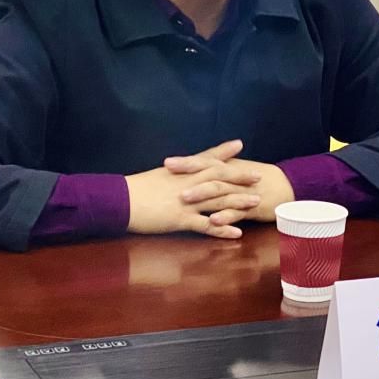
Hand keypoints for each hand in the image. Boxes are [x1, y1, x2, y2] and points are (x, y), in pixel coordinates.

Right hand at [125, 140, 263, 238]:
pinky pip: (206, 225)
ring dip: (238, 201)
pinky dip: (223, 229)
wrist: (120, 200)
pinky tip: (237, 233)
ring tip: (256, 202)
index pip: (206, 159)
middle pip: (218, 177)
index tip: (240, 144)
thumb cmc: (135, 189)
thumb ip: (173, 174)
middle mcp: (187, 184)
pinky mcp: (180, 219)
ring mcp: (185, 201)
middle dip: (239, 176)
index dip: (223, 152)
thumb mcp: (157, 176)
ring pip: (217, 199)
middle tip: (259, 175)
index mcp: (180, 172)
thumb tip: (179, 170)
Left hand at [167, 147, 293, 229]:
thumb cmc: (259, 179)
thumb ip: (219, 170)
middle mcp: (233, 178)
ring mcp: (242, 192)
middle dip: (188, 173)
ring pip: (220, 192)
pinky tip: (213, 221)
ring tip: (184, 198)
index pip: (204, 161)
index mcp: (229, 167)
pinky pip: (237, 213)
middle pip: (208, 173)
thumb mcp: (238, 171)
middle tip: (168, 173)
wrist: (288, 186)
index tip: (167, 162)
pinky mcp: (251, 208)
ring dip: (202, 195)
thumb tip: (196, 171)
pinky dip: (225, 217)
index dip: (186, 162)